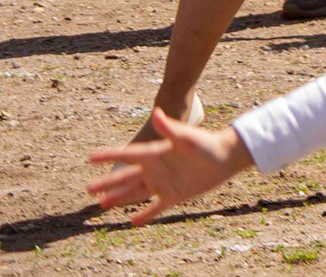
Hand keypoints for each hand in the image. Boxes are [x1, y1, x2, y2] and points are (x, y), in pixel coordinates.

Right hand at [87, 108, 251, 225]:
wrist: (227, 156)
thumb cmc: (207, 143)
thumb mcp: (187, 137)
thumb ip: (169, 128)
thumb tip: (156, 112)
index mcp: (156, 153)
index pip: (128, 155)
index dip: (109, 156)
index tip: (90, 158)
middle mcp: (156, 168)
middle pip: (126, 178)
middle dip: (108, 183)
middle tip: (88, 189)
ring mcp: (164, 182)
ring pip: (136, 193)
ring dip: (120, 198)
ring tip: (102, 204)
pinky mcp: (174, 194)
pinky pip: (156, 207)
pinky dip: (145, 215)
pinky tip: (132, 223)